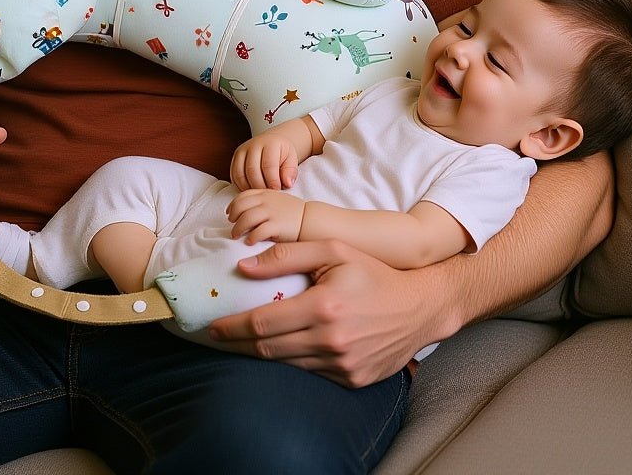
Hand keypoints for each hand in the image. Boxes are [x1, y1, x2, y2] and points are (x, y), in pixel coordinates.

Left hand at [208, 240, 460, 387]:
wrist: (419, 307)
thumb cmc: (372, 272)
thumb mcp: (332, 250)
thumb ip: (287, 256)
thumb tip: (244, 267)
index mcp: (324, 306)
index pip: (263, 322)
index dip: (233, 327)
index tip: (212, 326)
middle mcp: (332, 340)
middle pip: (268, 349)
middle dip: (237, 344)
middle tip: (216, 338)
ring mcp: (343, 365)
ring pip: (286, 364)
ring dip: (260, 355)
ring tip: (241, 344)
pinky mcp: (352, 380)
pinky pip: (310, 373)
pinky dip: (291, 362)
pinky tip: (279, 350)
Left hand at [227, 188, 304, 242]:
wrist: (310, 219)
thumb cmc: (292, 212)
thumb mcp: (276, 200)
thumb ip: (261, 201)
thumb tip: (244, 210)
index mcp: (265, 193)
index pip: (243, 196)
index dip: (233, 205)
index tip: (229, 214)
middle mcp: (266, 201)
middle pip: (241, 206)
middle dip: (233, 217)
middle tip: (232, 226)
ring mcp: (272, 213)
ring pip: (246, 218)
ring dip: (237, 228)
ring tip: (236, 236)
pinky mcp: (277, 226)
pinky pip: (258, 232)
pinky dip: (250, 237)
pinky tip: (249, 242)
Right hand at [230, 133, 298, 189]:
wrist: (271, 142)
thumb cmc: (282, 153)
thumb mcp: (291, 159)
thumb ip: (290, 171)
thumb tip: (287, 184)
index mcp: (269, 143)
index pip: (268, 165)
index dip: (273, 181)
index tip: (277, 189)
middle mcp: (253, 145)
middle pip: (252, 171)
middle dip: (261, 186)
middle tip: (268, 193)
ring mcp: (241, 152)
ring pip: (240, 175)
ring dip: (250, 188)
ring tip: (260, 192)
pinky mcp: (234, 159)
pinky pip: (234, 177)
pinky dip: (241, 186)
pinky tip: (252, 190)